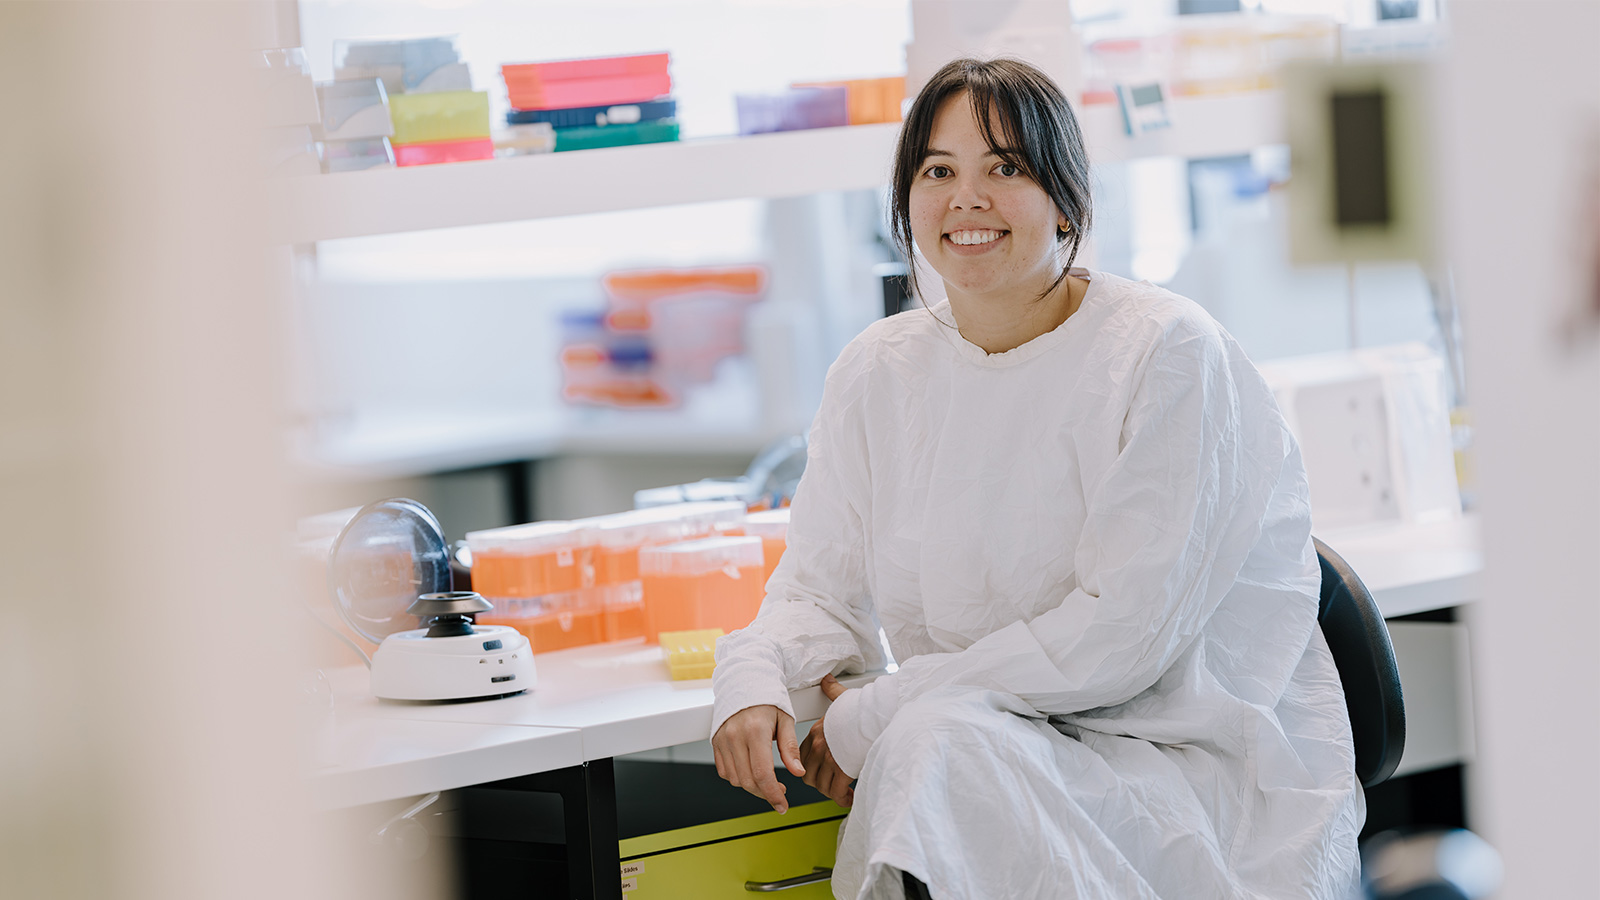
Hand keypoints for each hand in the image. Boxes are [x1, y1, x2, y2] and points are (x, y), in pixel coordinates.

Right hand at [712, 704, 805, 813]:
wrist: (744, 681)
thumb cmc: (767, 698)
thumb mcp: (785, 719)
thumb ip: (790, 748)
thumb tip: (798, 772)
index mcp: (755, 730)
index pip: (762, 774)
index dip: (773, 795)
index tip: (782, 805)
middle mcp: (735, 736)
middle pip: (748, 781)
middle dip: (766, 794)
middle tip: (780, 794)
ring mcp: (722, 740)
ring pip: (735, 779)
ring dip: (752, 787)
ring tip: (767, 781)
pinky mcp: (715, 742)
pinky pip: (725, 771)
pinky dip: (738, 778)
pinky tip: (751, 771)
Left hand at [799, 674, 854, 807]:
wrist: (877, 714)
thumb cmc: (862, 707)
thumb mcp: (843, 697)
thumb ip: (832, 691)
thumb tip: (827, 680)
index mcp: (816, 732)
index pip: (803, 757)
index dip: (812, 767)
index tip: (822, 771)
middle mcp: (819, 746)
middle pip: (808, 775)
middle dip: (819, 783)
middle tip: (832, 784)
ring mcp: (829, 758)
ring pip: (821, 786)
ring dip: (831, 792)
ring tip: (842, 793)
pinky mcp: (842, 769)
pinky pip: (835, 792)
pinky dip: (842, 798)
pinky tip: (849, 797)